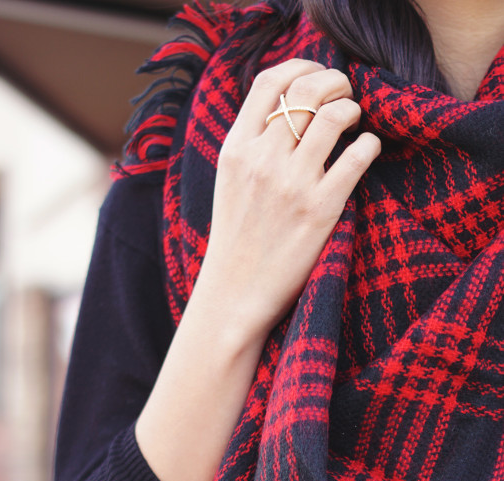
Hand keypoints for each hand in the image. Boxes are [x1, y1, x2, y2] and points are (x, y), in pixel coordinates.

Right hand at [191, 59, 380, 351]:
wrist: (234, 295)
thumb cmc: (236, 240)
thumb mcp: (230, 183)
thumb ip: (252, 144)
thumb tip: (288, 106)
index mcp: (235, 150)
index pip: (270, 82)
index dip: (302, 67)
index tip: (318, 75)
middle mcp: (262, 161)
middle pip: (307, 90)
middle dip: (335, 82)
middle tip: (345, 95)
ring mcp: (291, 185)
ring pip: (334, 115)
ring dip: (353, 109)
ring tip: (355, 122)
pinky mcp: (320, 210)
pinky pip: (357, 155)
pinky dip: (369, 144)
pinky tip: (366, 150)